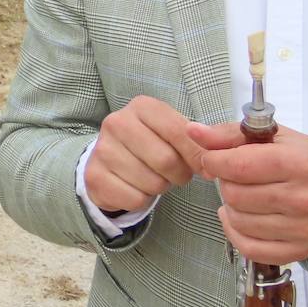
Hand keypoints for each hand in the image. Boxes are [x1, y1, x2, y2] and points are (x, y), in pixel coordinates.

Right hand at [84, 96, 207, 215]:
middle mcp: (116, 122)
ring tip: (152, 176)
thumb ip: (196, 141)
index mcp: (141, 106)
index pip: (179, 131)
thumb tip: (213, 156)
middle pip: (166, 160)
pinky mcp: (95, 176)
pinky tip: (135, 186)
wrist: (109, 160)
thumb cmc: (151, 144)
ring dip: (160, 187)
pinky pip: (135, 199)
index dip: (197, 155)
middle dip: (179, 174)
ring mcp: (102, 149)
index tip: (203, 167)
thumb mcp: (173, 134)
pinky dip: (142, 200)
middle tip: (174, 173)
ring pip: (152, 182)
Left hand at [190, 120, 307, 263]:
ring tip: (243, 196)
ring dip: (231, 207)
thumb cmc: (301, 158)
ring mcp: (301, 228)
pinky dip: (235, 232)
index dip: (213, 161)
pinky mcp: (298, 250)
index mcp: (296, 163)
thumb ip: (227, 134)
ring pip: (238, 220)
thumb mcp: (269, 136)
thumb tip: (193, 131)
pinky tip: (240, 218)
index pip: (237, 166)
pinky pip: (249, 248)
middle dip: (225, 182)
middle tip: (236, 177)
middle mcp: (301, 198)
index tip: (213, 159)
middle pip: (234, 195)